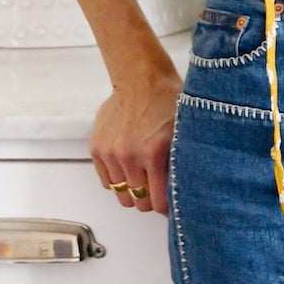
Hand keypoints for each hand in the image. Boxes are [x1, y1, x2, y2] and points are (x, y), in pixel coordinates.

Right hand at [89, 62, 182, 215]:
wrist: (141, 76)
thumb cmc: (167, 99)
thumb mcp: (183, 128)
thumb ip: (181, 160)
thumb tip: (186, 188)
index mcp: (154, 153)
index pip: (158, 202)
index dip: (166, 206)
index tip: (171, 203)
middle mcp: (130, 156)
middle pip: (138, 201)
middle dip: (149, 200)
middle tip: (157, 190)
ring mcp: (111, 153)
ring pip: (121, 194)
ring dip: (132, 191)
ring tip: (142, 178)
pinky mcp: (97, 148)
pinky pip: (106, 181)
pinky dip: (117, 180)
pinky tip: (128, 168)